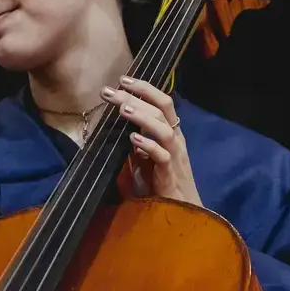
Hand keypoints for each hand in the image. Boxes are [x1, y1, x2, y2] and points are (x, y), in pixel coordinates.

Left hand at [102, 77, 201, 205]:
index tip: (122, 80)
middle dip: (136, 97)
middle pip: (161, 110)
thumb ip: (135, 140)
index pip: (162, 102)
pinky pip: (162, 156)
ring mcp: (174, 156)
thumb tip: (117, 122)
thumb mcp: (143, 156)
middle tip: (111, 91)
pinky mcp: (170, 174)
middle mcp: (175, 140)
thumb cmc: (159, 182)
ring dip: (143, 118)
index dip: (144, 89)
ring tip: (123, 110)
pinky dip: (148, 146)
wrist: (178, 210)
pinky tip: (133, 139)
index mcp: (170, 132)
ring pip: (164, 130)